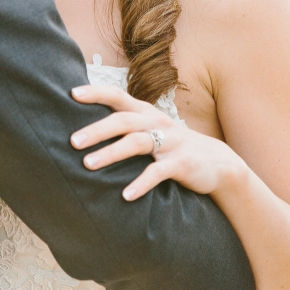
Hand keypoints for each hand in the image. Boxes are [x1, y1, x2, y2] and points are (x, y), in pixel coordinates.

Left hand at [70, 85, 245, 200]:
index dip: (96, 93)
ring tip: (88, 165)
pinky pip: (158, 172)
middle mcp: (157, 122)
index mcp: (146, 113)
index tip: (72, 94)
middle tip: (72, 141)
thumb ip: (127, 126)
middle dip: (96, 130)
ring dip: (111, 153)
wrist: (218, 163)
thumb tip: (86, 130)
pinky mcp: (181, 163)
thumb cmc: (174, 146)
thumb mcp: (152, 130)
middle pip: (123, 121)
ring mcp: (170, 142)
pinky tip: (125, 195)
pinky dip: (141, 183)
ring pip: (138, 143)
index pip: (118, 96)